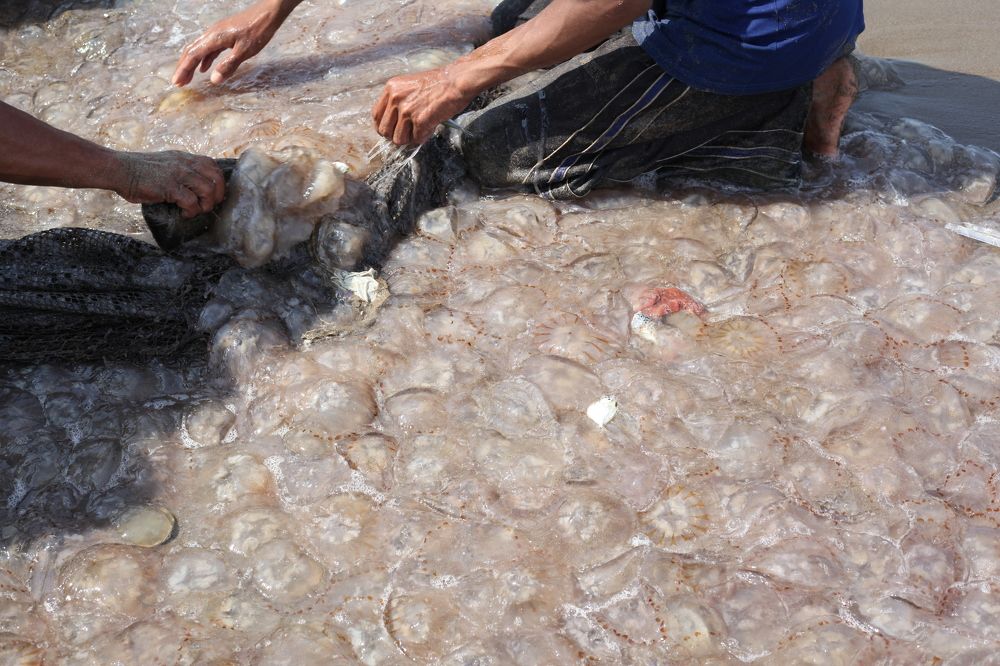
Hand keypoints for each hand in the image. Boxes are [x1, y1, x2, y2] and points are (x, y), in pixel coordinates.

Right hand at [110, 151, 225, 217]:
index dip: (218, 182)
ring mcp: (178, 174)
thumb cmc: (139, 171)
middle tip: (208, 206)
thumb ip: (179, 171)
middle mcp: (184, 163)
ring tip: (195, 211)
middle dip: (218, 195)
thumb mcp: (165, 165)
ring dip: (205, 205)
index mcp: (184, 158)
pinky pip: (191, 201)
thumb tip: (194, 188)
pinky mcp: (169, 187)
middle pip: (216, 177)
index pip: (212, 165)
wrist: (118, 169)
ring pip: (208, 190)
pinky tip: (183, 214)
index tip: (214, 194)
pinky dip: (191, 211)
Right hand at [172, 0, 289, 86]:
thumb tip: (214, 80)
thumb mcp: (244, 52)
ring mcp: (217, 33)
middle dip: (184, 67)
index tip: (177, 82)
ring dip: (192, 64)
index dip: (184, 69)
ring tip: (188, 78)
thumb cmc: (257, 31)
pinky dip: (204, 59)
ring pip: (199, 49)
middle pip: (191, 51)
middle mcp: (211, 34)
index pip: (193, 55)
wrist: (267, 14)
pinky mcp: (224, 34)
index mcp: (214, 38)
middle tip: (178, 82)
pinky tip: (204, 68)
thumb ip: (228, 66)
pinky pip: (209, 48)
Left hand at [372, 67, 475, 145]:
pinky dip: (423, 137)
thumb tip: (394, 123)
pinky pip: (416, 139)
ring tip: (421, 128)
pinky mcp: (419, 120)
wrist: (456, 81)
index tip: (391, 130)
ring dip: (410, 138)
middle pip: (384, 131)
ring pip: (398, 139)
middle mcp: (395, 99)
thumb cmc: (438, 83)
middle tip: (408, 133)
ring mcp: (407, 110)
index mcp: (391, 89)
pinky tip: (430, 126)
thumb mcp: (410, 86)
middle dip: (395, 135)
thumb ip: (399, 101)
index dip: (383, 126)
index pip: (376, 115)